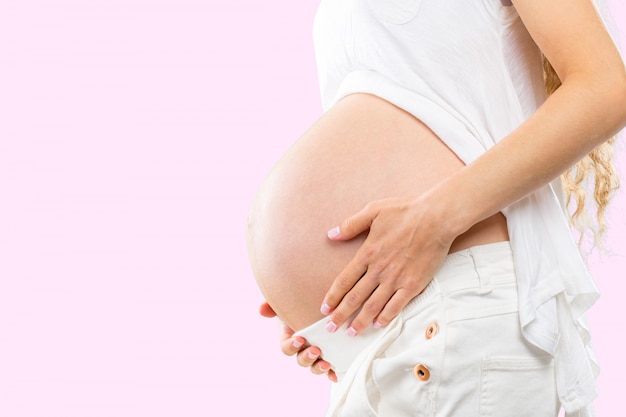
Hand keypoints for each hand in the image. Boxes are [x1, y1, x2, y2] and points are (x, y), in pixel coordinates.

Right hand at [259, 302, 336, 381]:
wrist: (324, 306)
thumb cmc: (302, 305)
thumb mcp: (288, 304)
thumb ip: (273, 306)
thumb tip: (261, 309)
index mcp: (291, 338)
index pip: (286, 347)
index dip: (291, 346)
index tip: (299, 339)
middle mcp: (303, 349)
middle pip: (301, 360)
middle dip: (307, 357)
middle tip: (315, 350)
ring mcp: (316, 354)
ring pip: (314, 367)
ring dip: (318, 368)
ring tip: (326, 364)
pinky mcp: (330, 356)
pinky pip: (330, 370)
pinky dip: (332, 374)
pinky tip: (336, 375)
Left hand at [321, 194, 456, 335]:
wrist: (436, 218)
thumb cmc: (405, 211)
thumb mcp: (373, 211)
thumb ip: (351, 225)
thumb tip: (331, 235)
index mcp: (367, 253)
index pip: (344, 280)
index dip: (333, 296)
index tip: (324, 308)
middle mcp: (379, 270)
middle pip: (355, 298)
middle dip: (341, 315)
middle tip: (331, 328)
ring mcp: (396, 279)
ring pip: (373, 306)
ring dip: (360, 321)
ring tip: (351, 333)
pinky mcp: (413, 284)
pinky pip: (396, 306)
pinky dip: (386, 317)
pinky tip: (378, 325)